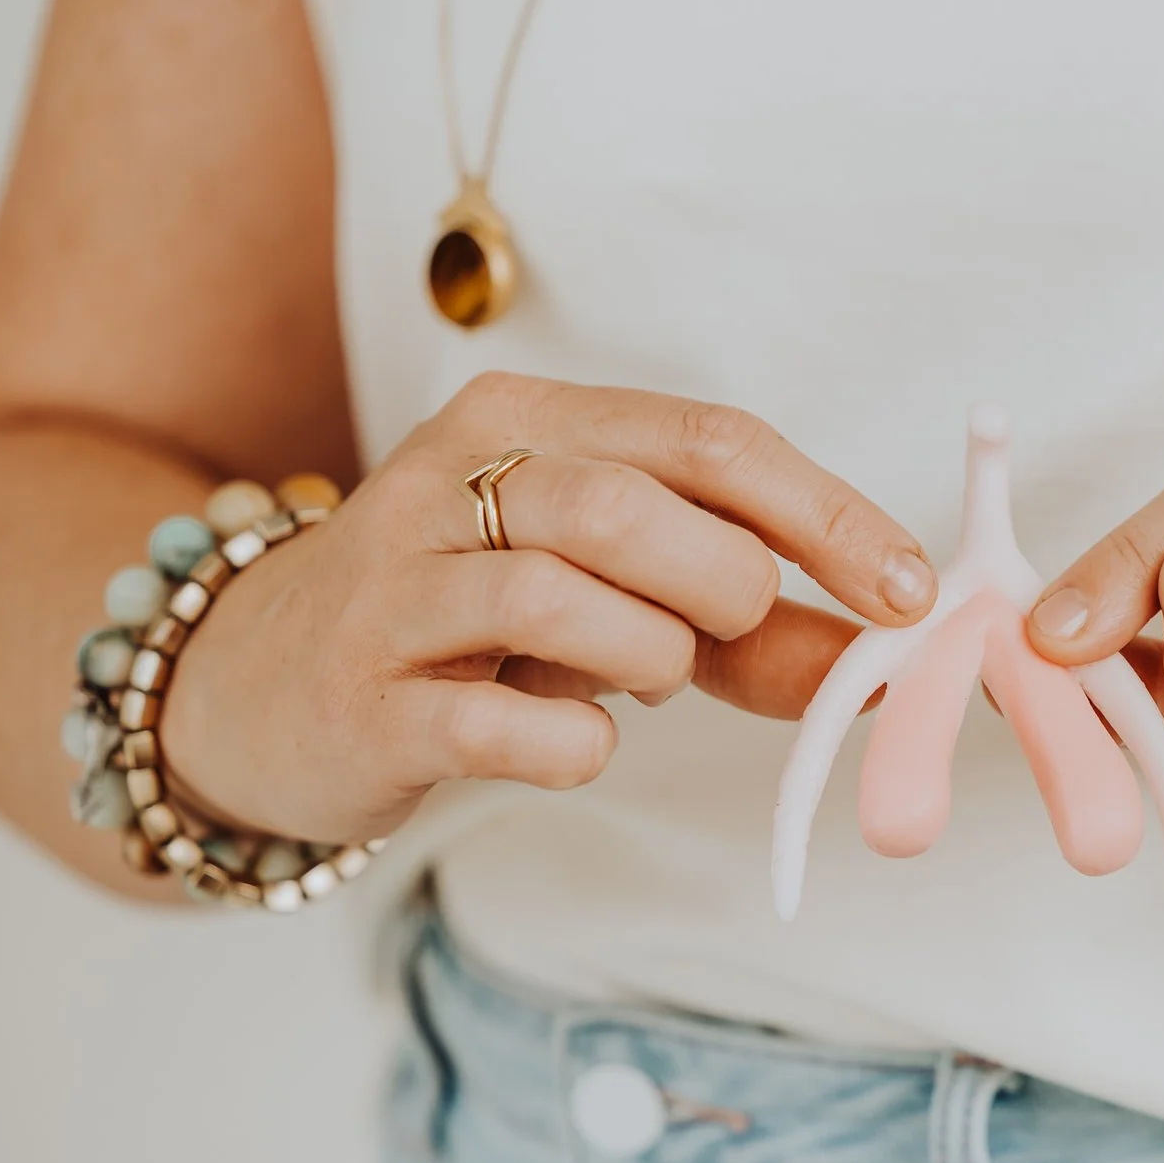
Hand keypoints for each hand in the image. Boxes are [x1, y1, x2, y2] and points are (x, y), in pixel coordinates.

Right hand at [162, 374, 935, 843]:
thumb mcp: (615, 602)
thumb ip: (753, 631)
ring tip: (638, 679)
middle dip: (723, 586)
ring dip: (648, 658)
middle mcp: (450, 479)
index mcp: (527, 421)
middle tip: (725, 634)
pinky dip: (573, 742)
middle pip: (632, 506)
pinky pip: (502, 721)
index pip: (709, 440)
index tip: (908, 590)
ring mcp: (397, 587)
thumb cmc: (470, 632)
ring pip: (560, 597)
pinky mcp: (366, 698)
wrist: (255, 693)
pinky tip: (573, 736)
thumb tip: (888, 665)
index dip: (826, 516)